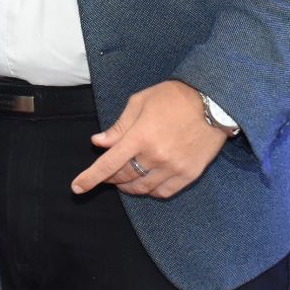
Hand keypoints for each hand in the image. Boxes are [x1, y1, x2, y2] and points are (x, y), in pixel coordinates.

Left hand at [70, 80, 226, 199]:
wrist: (212, 103)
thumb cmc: (173, 97)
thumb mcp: (140, 102)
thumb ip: (118, 126)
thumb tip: (98, 142)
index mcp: (140, 136)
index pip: (109, 164)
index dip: (91, 178)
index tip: (76, 188)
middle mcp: (156, 156)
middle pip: (124, 176)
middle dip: (110, 178)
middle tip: (106, 174)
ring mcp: (174, 168)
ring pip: (142, 188)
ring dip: (128, 186)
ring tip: (123, 179)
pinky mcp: (189, 175)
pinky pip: (163, 192)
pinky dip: (150, 191)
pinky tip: (145, 183)